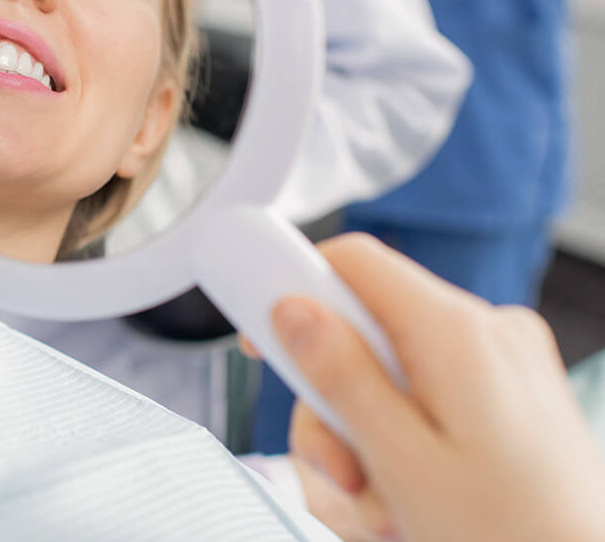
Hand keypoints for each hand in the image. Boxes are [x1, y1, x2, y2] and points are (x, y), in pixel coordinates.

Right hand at [259, 234, 604, 541]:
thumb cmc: (514, 539)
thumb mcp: (403, 462)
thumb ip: (341, 376)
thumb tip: (292, 309)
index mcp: (459, 333)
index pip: (354, 261)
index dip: (294, 286)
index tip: (260, 332)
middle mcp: (488, 331)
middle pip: (364, 329)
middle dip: (334, 399)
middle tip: (340, 468)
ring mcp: (506, 361)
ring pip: (391, 369)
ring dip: (367, 434)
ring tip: (383, 504)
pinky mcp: (512, 391)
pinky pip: (428, 392)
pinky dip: (405, 438)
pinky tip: (414, 496)